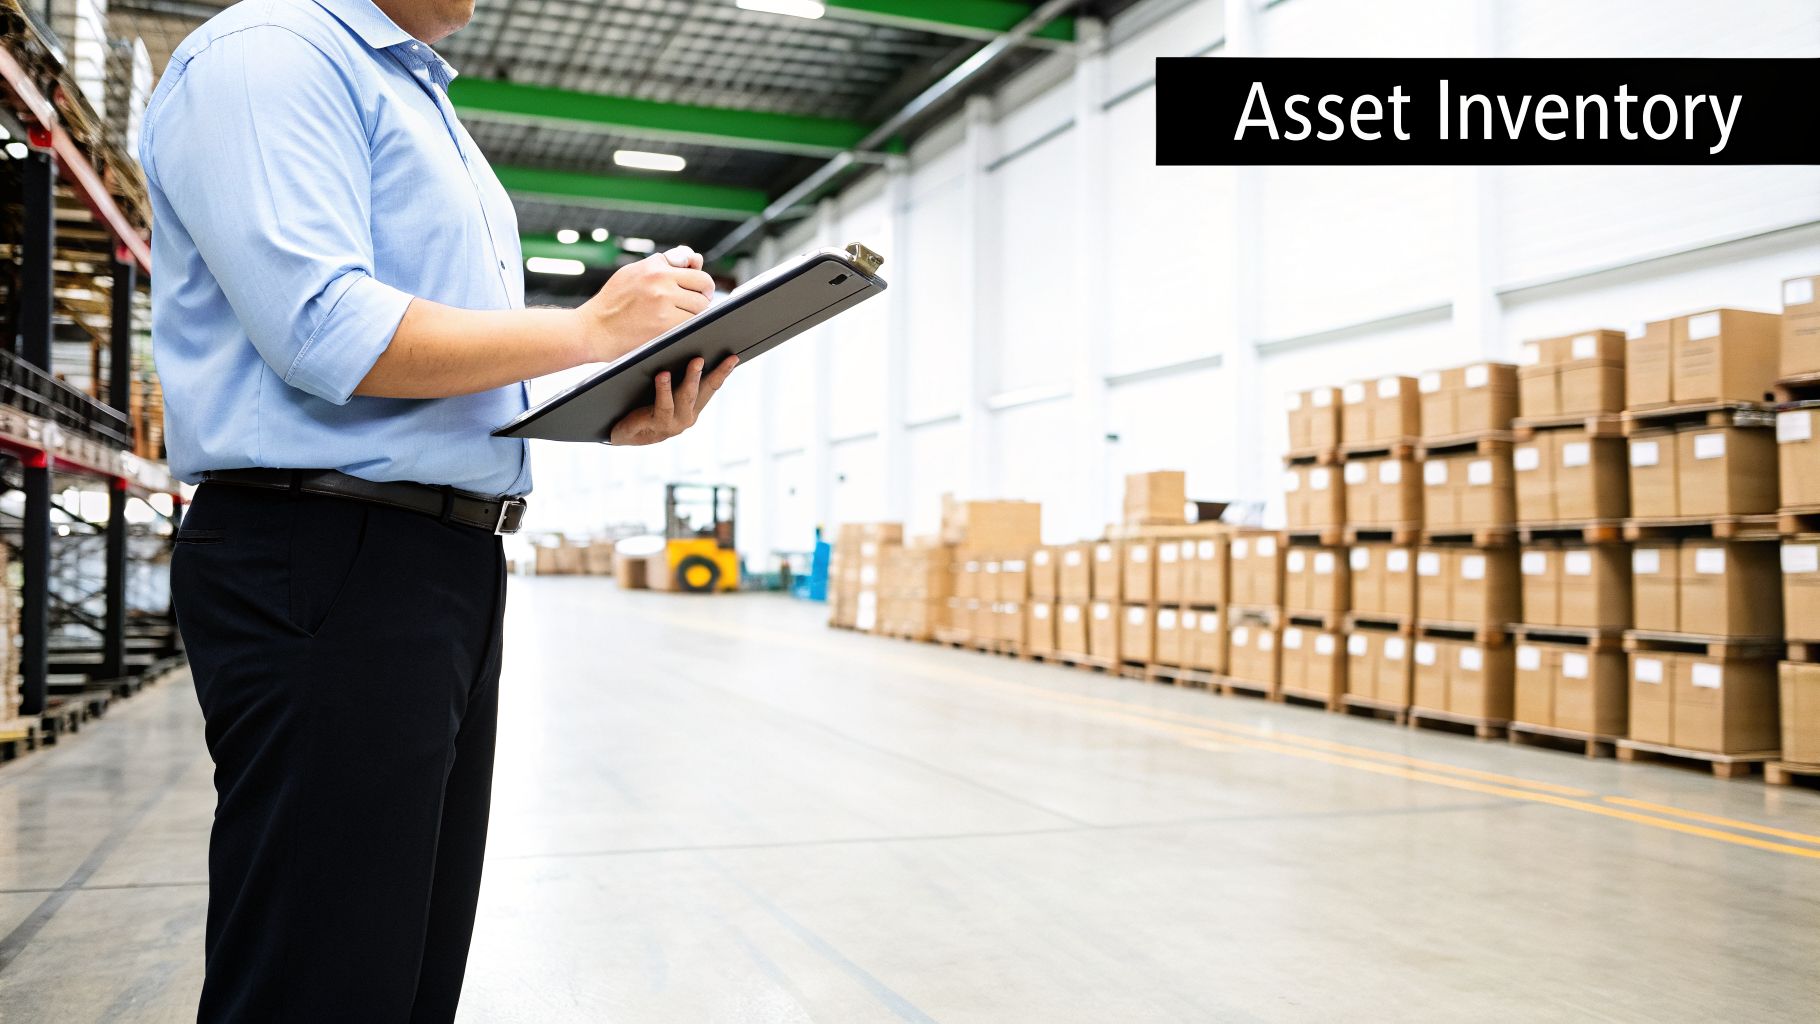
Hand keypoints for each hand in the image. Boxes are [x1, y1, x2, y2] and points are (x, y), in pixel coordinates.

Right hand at [577, 247, 713, 362]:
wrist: (592, 329)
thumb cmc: (613, 303)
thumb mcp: (632, 273)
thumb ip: (663, 265)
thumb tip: (695, 259)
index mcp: (653, 264)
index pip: (693, 262)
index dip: (698, 278)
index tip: (697, 288)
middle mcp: (660, 278)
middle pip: (704, 284)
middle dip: (703, 296)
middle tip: (696, 306)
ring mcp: (663, 300)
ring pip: (701, 306)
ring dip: (696, 314)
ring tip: (679, 319)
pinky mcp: (665, 323)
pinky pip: (693, 323)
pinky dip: (689, 328)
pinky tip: (676, 330)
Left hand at [608, 355, 737, 445]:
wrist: (618, 431)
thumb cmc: (640, 407)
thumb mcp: (661, 391)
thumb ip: (674, 376)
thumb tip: (685, 349)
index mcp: (691, 408)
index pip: (711, 386)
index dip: (723, 372)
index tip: (734, 356)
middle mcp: (687, 417)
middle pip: (703, 390)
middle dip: (715, 372)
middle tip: (726, 356)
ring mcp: (673, 424)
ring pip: (686, 397)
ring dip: (692, 378)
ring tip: (697, 361)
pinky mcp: (656, 426)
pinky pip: (663, 405)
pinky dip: (664, 389)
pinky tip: (663, 374)